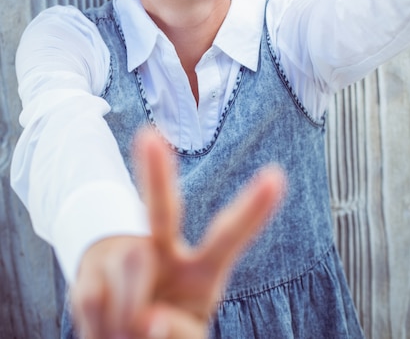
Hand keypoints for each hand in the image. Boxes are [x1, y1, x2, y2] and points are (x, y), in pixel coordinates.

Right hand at [71, 130, 285, 338]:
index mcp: (200, 270)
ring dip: (127, 314)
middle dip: (156, 174)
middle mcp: (164, 254)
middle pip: (162, 212)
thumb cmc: (164, 328)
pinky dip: (100, 326)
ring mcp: (124, 259)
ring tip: (124, 334)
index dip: (252, 209)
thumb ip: (179, 333)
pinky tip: (104, 328)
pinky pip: (93, 297)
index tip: (277, 176)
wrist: (115, 333)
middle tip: (148, 137)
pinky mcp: (87, 274)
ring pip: (129, 266)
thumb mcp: (185, 338)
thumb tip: (149, 320)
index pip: (228, 237)